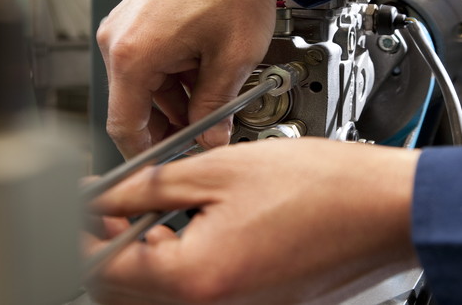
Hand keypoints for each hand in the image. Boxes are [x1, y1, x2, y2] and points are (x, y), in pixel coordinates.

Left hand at [83, 138, 420, 303]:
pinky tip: (186, 229)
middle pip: (123, 290)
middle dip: (103, 245)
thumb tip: (103, 193)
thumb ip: (149, 185)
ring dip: (139, 256)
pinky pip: (196, 296)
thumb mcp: (220, 168)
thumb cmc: (323, 188)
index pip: (102, 264)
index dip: (79, 229)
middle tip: (106, 205)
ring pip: (157, 296)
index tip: (77, 203)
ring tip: (146, 210)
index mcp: (194, 279)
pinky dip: (178, 266)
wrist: (385, 209)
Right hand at [96, 0, 277, 156]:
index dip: (147, 154)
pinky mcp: (138, 15)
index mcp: (132, 54)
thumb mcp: (231, 60)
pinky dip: (176, 73)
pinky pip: (149, 59)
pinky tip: (206, 69)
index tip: (167, 164)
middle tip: (207, 131)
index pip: (124, 126)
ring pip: (146, 83)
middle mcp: (119, 38)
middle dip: (172, 123)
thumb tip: (211, 137)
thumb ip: (216, 109)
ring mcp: (125, 24)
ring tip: (216, 92)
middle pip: (135, 105)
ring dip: (178, 97)